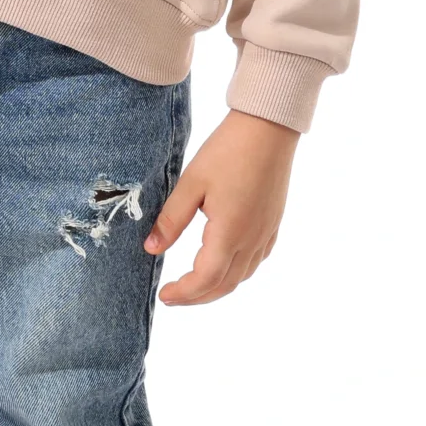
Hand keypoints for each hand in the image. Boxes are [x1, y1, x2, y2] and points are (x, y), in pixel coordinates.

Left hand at [143, 110, 299, 305]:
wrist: (268, 128)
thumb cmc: (227, 151)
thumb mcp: (191, 184)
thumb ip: (171, 220)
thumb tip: (151, 249)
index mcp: (229, 233)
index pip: (205, 279)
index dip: (183, 293)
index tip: (163, 295)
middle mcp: (251, 239)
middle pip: (224, 285)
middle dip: (197, 297)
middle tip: (173, 297)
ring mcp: (266, 233)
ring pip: (242, 276)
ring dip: (217, 287)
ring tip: (194, 285)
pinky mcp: (273, 223)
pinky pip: (255, 261)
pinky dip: (237, 272)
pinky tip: (224, 264)